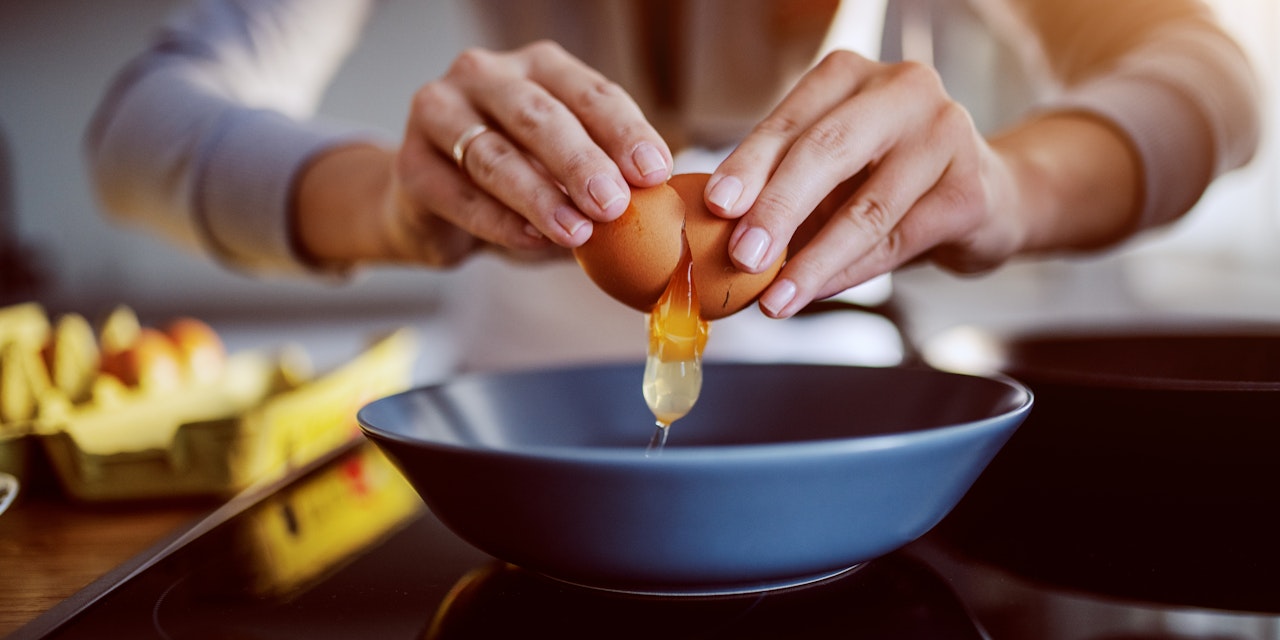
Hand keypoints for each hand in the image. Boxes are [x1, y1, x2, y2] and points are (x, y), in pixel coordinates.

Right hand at [295, 41, 673, 268]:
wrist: (432, 207)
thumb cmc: (517, 183)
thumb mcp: (567, 174)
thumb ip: (607, 182)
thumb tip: (664, 209)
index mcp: (539, 68)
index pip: (590, 93)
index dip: (625, 132)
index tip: (655, 172)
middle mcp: (486, 75)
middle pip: (539, 116)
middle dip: (581, 162)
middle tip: (615, 203)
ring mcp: (440, 111)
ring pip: (494, 155)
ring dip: (539, 197)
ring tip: (576, 233)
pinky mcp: (409, 161)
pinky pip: (458, 194)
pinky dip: (498, 222)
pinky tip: (532, 242)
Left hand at [704, 50, 1137, 317]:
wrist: (984, 194)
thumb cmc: (884, 177)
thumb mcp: (830, 167)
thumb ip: (781, 185)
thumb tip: (716, 234)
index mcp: (850, 74)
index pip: (790, 121)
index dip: (749, 164)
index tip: (716, 206)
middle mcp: (903, 90)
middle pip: (828, 152)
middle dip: (778, 209)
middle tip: (741, 256)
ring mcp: (945, 135)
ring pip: (866, 208)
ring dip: (813, 260)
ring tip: (775, 300)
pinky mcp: (970, 190)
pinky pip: (898, 241)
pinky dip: (850, 273)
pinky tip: (817, 292)